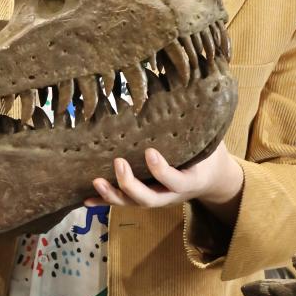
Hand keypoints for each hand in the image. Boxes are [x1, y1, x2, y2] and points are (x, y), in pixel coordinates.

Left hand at [86, 141, 242, 211]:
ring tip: (96, 181)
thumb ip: (197, 127)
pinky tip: (86, 199)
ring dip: (112, 195)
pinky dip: (103, 202)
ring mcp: (155, 198)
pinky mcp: (143, 198)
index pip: (175, 181)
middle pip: (148, 199)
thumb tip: (183, 92)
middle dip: (130, 184)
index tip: (149, 151)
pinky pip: (122, 202)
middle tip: (118, 162)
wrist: (209, 179)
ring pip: (132, 203)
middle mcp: (170, 195)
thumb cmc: (206, 154)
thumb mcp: (209, 142)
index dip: (161, 170)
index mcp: (189, 181)